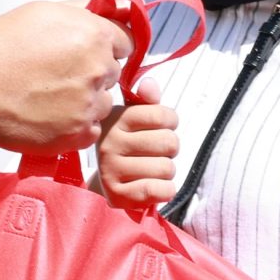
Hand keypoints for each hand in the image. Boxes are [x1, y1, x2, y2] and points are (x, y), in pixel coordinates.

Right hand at [0, 1, 129, 153]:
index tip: (88, 53)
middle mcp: (99, 70)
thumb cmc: (2, 43)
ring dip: (84, 102)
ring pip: (102, 104)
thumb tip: (108, 5)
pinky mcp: (77, 135)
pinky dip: (74, 126)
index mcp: (95, 36)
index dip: (107, 47)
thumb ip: (83, 9)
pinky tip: (49, 117)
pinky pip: (90, 131)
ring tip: (49, 98)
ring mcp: (89, 105)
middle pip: (112, 74)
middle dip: (93, 74)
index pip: (126, 43)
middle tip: (59, 76)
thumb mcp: (44, 11)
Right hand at [95, 72, 178, 209]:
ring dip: (167, 171)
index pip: (164, 116)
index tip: (161, 128)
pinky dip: (166, 190)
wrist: (108, 181)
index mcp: (116, 119)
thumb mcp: (137, 117)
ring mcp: (110, 170)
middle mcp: (109, 142)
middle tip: (157, 153)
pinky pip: (159, 190)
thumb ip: (148, 101)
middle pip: (170, 142)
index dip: (171, 123)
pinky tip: (156, 187)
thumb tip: (150, 84)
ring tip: (152, 170)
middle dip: (170, 149)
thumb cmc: (130, 143)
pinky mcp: (117, 195)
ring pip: (167, 168)